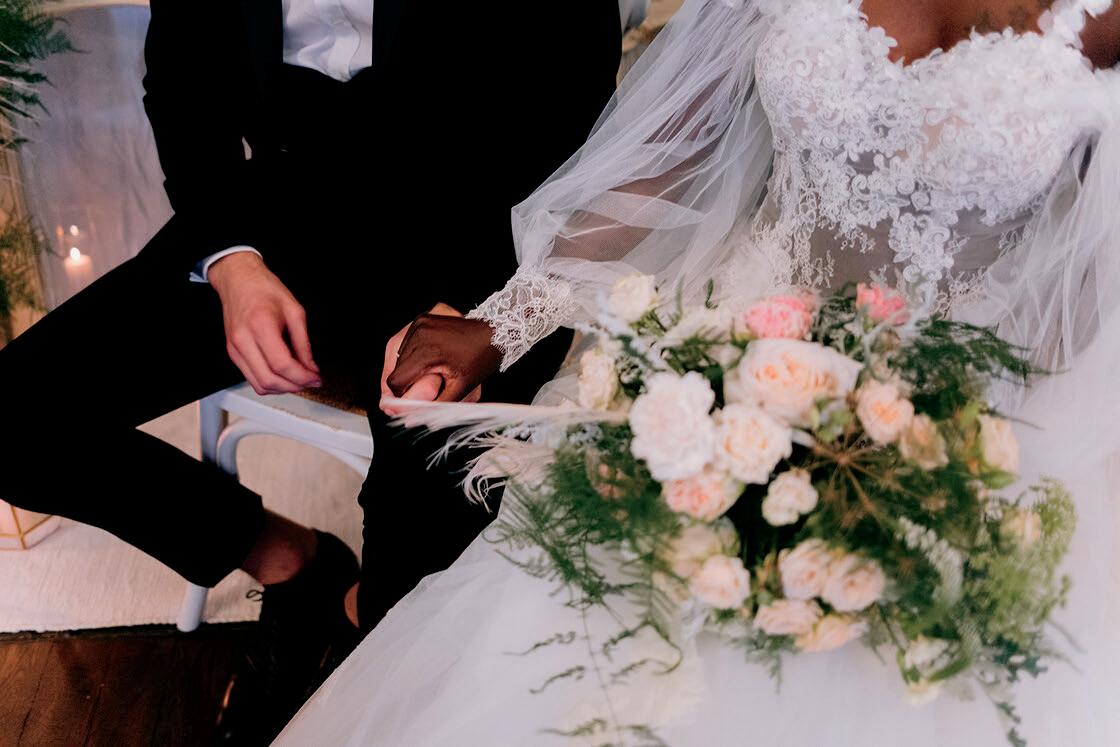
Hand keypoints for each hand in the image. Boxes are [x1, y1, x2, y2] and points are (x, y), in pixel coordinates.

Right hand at [209, 252, 320, 394]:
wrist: (238, 280)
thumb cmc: (264, 289)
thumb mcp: (295, 311)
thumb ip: (304, 344)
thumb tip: (311, 367)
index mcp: (260, 326)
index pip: (282, 365)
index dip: (302, 377)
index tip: (316, 378)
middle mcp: (243, 340)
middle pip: (269, 380)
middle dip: (294, 386)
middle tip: (310, 381)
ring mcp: (235, 349)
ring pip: (259, 384)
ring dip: (282, 388)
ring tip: (298, 379)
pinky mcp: (233, 353)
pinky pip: (252, 378)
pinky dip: (270, 383)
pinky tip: (283, 376)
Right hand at [380, 304, 481, 415]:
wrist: (497, 332)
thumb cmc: (482, 357)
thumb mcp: (461, 388)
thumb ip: (434, 406)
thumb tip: (411, 418)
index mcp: (426, 352)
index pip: (395, 382)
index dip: (399, 397)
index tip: (406, 404)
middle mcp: (419, 334)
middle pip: (394, 370)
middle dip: (404, 384)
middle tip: (419, 392)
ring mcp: (419, 324)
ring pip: (396, 356)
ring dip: (405, 369)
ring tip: (426, 374)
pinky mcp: (421, 320)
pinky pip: (404, 342)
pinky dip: (409, 355)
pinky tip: (424, 361)